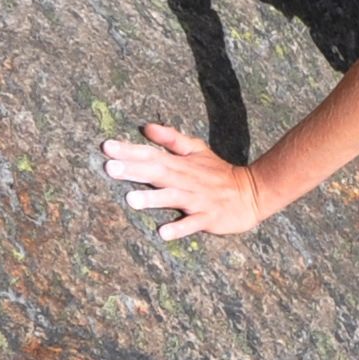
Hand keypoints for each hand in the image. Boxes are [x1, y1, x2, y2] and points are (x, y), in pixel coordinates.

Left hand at [102, 124, 265, 239]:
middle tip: (109, 168)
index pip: (151, 154)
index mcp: (181, 164)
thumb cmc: (217, 173)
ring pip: (172, 198)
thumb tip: (147, 127)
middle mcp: (186, 180)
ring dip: (153, 199)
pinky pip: (192, 224)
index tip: (106, 147)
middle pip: (157, 173)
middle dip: (133, 171)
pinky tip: (163, 232)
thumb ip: (171, 139)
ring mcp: (197, 200)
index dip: (129, 151)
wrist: (251, 193)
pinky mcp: (208, 218)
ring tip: (131, 200)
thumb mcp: (197, 150)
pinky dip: (179, 228)